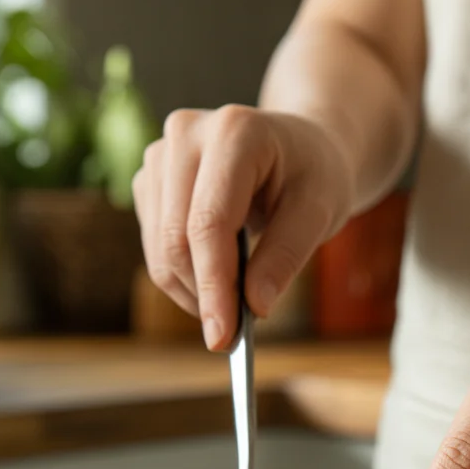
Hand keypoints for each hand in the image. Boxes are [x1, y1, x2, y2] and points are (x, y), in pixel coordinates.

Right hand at [132, 106, 353, 349]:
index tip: (223, 337)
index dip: (213, 284)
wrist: (300, 149)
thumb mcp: (320, 212)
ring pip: (160, 249)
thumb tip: (254, 307)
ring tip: (233, 302)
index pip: (209, 222)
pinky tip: (217, 277)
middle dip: (203, 296)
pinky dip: (183, 277)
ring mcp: (160, 155)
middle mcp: (186, 133)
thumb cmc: (313, 176)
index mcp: (235, 131)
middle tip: (232, 336)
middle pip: (176, 239)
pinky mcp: (149, 180)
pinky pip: (155, 247)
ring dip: (193, 290)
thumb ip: (286, 257)